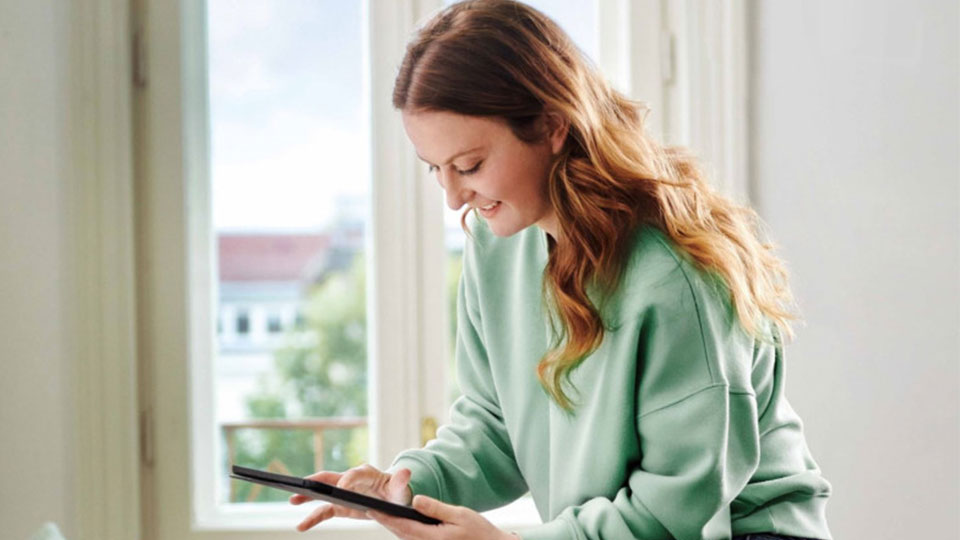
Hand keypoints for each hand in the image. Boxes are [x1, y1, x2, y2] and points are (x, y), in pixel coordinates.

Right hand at [290, 464, 412, 531]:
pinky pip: (324, 511)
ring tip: (292, 499)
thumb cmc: (396, 492)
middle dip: (317, 480)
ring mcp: (343, 492)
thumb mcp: (401, 488)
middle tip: (303, 484)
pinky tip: (301, 526)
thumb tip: (406, 472)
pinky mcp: (340, 506)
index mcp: (367, 474)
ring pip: (323, 493)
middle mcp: (351, 480)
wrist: (392, 499)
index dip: (349, 479)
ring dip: (308, 496)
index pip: (356, 474)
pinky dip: (313, 518)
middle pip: (331, 477)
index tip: (341, 487)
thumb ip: (401, 481)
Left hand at [367, 494, 517, 539]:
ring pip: (405, 537)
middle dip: (385, 521)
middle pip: (400, 533)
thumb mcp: (459, 515)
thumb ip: (435, 508)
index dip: (385, 517)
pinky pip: (413, 539)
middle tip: (368, 509)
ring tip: (379, 512)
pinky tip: (399, 522)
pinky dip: (404, 530)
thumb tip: (416, 500)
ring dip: (393, 526)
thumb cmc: (479, 532)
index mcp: (432, 538)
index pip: (403, 526)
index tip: (371, 509)